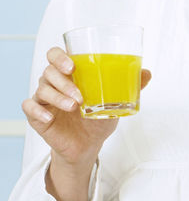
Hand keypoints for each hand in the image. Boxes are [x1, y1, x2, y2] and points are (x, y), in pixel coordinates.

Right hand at [23, 47, 151, 166]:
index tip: (72, 65)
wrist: (88, 145)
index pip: (55, 55)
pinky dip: (36, 110)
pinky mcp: (37, 116)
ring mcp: (44, 99)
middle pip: (48, 71)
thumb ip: (129, 86)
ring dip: (57, 96)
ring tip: (75, 106)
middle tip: (78, 93)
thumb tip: (147, 73)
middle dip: (62, 80)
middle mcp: (54, 84)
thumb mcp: (116, 102)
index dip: (59, 56)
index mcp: (69, 75)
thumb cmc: (98, 118)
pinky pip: (29, 107)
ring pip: (42, 88)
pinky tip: (48, 116)